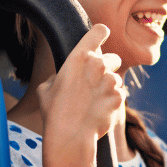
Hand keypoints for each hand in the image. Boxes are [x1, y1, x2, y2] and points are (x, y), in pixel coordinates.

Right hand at [39, 24, 125, 149]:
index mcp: (79, 56)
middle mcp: (98, 64)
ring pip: (117, 78)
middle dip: (108, 67)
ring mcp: (112, 81)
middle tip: (96, 82)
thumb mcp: (46, 88)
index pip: (99, 31)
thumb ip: (61, 75)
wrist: (70, 136)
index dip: (101, 33)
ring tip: (93, 102)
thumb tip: (65, 76)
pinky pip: (120, 94)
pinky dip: (113, 100)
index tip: (102, 36)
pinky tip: (100, 110)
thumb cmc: (54, 112)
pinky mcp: (120, 97)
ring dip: (109, 86)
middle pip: (113, 58)